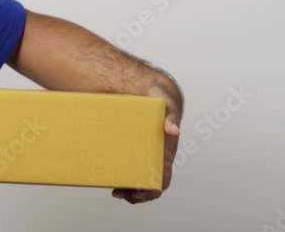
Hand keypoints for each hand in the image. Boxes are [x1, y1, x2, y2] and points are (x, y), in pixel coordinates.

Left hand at [112, 80, 182, 203]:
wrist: (150, 89)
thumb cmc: (160, 97)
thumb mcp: (165, 102)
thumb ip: (170, 113)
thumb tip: (173, 130)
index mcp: (166, 149)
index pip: (164, 177)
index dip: (153, 189)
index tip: (139, 192)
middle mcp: (157, 154)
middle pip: (151, 184)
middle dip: (138, 194)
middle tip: (121, 193)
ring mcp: (145, 152)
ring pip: (140, 179)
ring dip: (130, 189)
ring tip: (116, 191)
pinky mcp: (133, 147)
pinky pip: (130, 167)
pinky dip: (122, 176)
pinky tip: (111, 178)